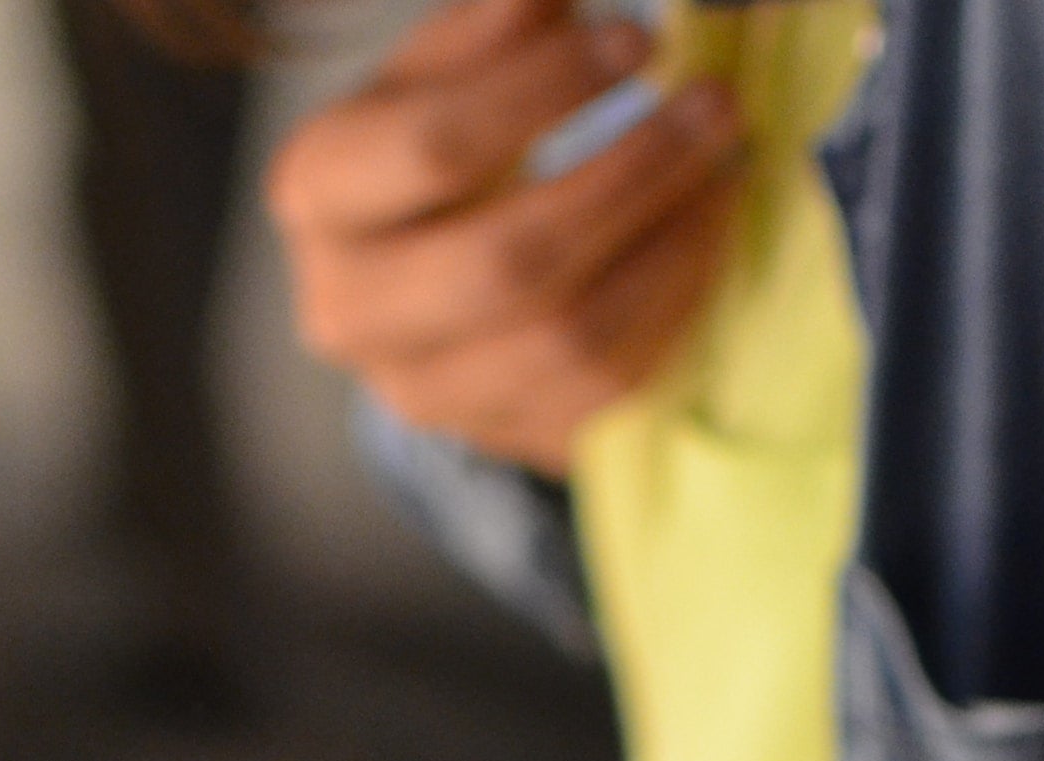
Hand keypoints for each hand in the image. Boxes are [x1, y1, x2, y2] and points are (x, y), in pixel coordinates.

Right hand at [269, 0, 744, 473]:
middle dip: (632, 175)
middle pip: (507, 263)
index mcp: (318, 193)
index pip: (435, 148)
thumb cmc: (429, 153)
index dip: (546, 91)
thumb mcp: (439, 72)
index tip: (637, 39)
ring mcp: (422, 392)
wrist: (413, 284)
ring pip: (570, 340)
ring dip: (670, 241)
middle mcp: (349, 310)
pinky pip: (610, 385)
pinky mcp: (497, 437)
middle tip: (714, 105)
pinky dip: (676, 299)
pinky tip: (705, 229)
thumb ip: (489, 30)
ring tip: (725, 163)